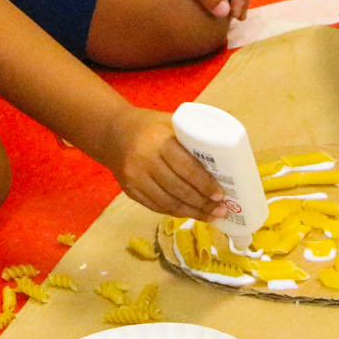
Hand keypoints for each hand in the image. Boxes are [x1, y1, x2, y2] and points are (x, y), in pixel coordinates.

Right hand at [106, 106, 222, 218]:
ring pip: (168, 203)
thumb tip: (227, 154)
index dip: (204, 184)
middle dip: (202, 203)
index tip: (221, 194)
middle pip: (178, 189)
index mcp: (159, 141)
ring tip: (211, 216)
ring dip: (192, 212)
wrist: (112, 133)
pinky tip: (191, 213)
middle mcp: (144, 161)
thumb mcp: (170, 122)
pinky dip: (176, 212)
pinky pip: (156, 207)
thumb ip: (191, 137)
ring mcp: (135, 179)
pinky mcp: (130, 191)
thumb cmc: (149, 125)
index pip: (186, 167)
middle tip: (221, 209)